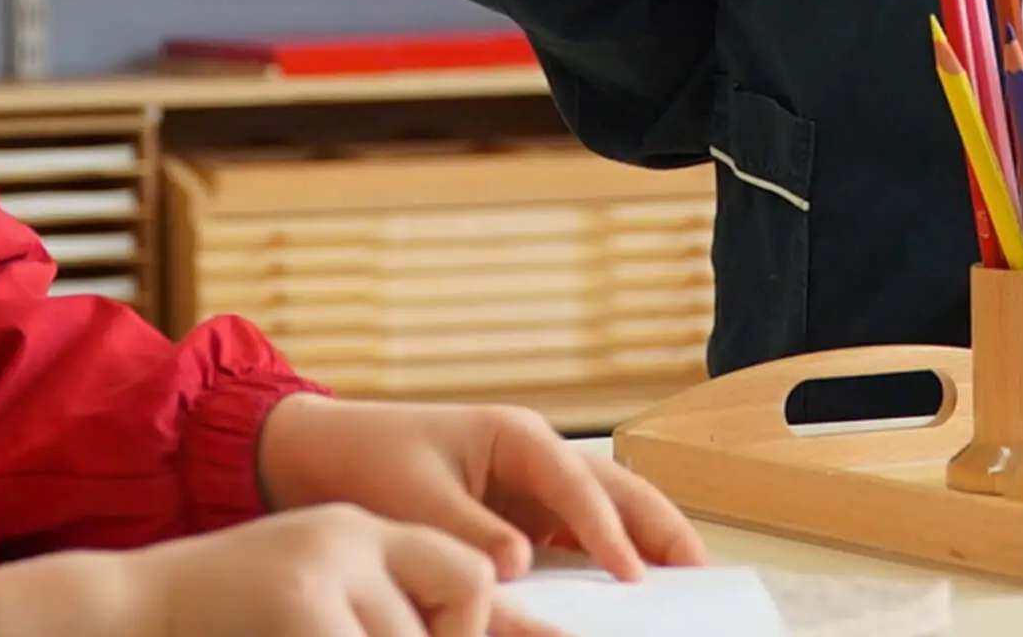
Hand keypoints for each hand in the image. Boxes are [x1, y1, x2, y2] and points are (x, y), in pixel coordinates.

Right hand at [0, 504, 540, 636]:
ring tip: (302, 624)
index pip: (473, 569)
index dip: (477, 625)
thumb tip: (488, 631)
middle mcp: (352, 536)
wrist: (125, 609)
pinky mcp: (303, 611)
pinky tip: (291, 633)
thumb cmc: (225, 620)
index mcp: (360, 530)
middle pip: (465, 596)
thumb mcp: (315, 604)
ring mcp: (326, 572)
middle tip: (362, 633)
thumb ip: (385, 611)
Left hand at [256, 396, 708, 582]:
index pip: (578, 485)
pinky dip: (606, 555)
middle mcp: (536, 455)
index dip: (609, 531)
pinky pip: (574, 534)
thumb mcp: (417, 499)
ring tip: (684, 579)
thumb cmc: (369, 461)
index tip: (633, 575)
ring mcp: (532, 483)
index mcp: (516, 435)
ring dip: (644, 538)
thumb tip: (519, 565)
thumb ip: (471, 532)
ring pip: (606, 508)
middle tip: (699, 571)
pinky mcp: (521, 512)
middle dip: (659, 525)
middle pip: (616, 486)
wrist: (324, 453)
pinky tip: (628, 587)